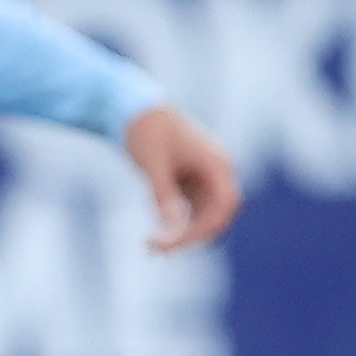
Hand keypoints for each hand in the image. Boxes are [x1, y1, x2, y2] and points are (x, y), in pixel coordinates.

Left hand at [125, 104, 238, 251]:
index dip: (204, 229)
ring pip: (200, 214)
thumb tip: (171, 230)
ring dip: (180, 230)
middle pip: (214, 214)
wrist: (132, 106)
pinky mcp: (188, 179)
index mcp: (217, 164)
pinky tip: (149, 205)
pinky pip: (186, 207)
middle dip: (189, 235)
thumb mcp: (153, 164)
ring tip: (150, 243)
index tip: (176, 243)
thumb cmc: (145, 130)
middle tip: (157, 249)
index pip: (223, 206)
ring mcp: (203, 176)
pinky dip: (171, 216)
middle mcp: (216, 171)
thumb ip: (164, 196)